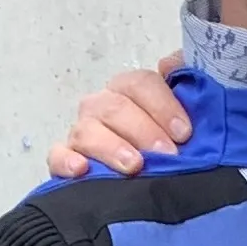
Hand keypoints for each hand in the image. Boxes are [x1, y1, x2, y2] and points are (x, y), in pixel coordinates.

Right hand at [49, 54, 193, 180]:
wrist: (155, 182)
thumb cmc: (170, 147)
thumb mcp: (189, 118)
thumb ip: (189, 87)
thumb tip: (173, 63)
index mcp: (130, 92)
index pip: (141, 84)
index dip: (163, 104)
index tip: (184, 133)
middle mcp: (103, 107)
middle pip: (115, 107)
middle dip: (143, 130)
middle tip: (167, 154)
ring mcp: (83, 133)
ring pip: (87, 130)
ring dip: (111, 147)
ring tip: (134, 166)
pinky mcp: (66, 161)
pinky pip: (57, 155)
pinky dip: (67, 161)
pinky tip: (82, 170)